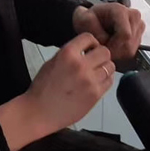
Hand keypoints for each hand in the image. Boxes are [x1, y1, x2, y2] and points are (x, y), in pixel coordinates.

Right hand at [0, 33, 114, 150]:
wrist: (39, 112)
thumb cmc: (42, 88)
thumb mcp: (52, 62)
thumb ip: (70, 54)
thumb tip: (86, 50)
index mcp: (67, 54)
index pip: (89, 37)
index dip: (91, 43)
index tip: (89, 50)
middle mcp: (81, 65)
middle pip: (105, 51)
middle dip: (100, 55)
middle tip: (94, 62)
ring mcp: (90, 80)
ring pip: (110, 66)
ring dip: (104, 68)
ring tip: (96, 73)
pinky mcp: (95, 94)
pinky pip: (109, 81)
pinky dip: (105, 80)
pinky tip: (96, 83)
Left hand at [72, 4, 144, 62]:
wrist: (93, 18)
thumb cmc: (90, 18)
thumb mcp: (84, 21)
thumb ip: (95, 31)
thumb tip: (105, 43)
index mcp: (121, 10)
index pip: (125, 35)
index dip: (113, 46)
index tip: (103, 46)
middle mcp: (133, 17)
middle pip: (128, 44)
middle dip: (114, 50)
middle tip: (102, 46)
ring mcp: (138, 26)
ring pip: (130, 50)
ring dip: (116, 52)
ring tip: (106, 44)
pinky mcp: (138, 35)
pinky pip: (131, 51)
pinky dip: (120, 52)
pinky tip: (112, 45)